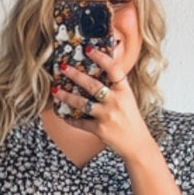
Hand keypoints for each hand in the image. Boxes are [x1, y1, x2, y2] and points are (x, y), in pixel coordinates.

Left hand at [52, 47, 152, 162]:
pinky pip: (80, 122)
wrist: (137, 145)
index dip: (101, 58)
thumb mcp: (128, 100)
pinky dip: (70, 118)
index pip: (114, 70)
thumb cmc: (131, 121)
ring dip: (66, 96)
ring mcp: (107, 116)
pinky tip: (62, 114)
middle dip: (75, 75)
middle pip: (93, 85)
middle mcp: (116, 102)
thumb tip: (100, 72)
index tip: (88, 49)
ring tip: (56, 90)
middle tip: (63, 67)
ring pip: (82, 103)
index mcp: (125, 92)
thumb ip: (116, 88)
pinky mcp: (99, 129)